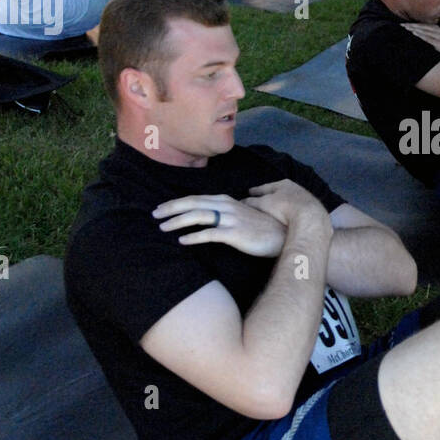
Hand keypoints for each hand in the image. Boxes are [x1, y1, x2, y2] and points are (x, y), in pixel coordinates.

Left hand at [152, 192, 286, 257]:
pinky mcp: (235, 234)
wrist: (284, 235)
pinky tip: (182, 241)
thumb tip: (216, 215)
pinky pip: (209, 234)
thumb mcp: (245, 213)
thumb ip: (229, 211)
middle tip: (154, 214)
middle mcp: (226, 206)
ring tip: (163, 228)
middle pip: (193, 203)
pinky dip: (193, 237)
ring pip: (197, 216)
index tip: (162, 207)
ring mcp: (231, 219)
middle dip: (171, 208)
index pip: (196, 198)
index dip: (178, 202)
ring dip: (177, 221)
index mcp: (227, 200)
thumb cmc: (265, 226)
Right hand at [247, 178, 333, 235]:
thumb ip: (252, 202)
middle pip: (279, 192)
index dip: (256, 191)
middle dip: (271, 196)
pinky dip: (292, 212)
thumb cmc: (284, 208)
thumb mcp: (264, 204)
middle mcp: (296, 188)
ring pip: (290, 200)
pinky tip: (289, 218)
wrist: (310, 218)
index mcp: (283, 184)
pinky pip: (298, 210)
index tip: (249, 192)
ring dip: (283, 204)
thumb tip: (241, 202)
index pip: (265, 187)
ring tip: (276, 210)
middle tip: (263, 200)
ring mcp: (306, 199)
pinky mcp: (313, 210)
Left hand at [402, 21, 439, 61]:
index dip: (415, 25)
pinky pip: (431, 39)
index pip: (425, 26)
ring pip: (427, 32)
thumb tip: (419, 40)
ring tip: (406, 28)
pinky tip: (415, 34)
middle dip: (413, 26)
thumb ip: (432, 41)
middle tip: (402, 25)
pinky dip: (423, 36)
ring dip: (416, 29)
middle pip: (424, 27)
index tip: (404, 25)